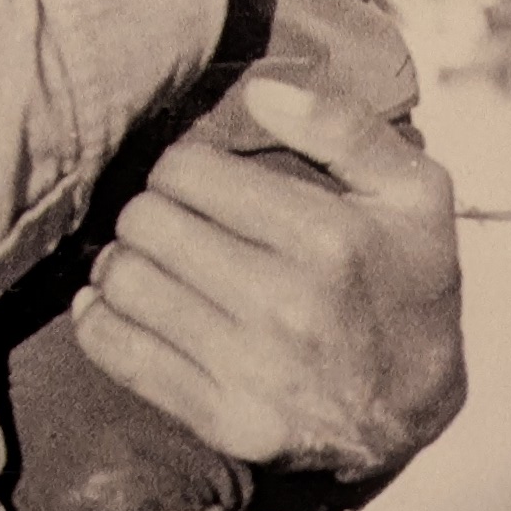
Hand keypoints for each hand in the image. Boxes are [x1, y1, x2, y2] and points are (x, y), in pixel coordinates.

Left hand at [69, 73, 466, 486]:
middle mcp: (286, 304)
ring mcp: (251, 368)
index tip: (194, 183)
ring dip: (121, 264)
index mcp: (328, 238)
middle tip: (165, 222)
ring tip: (144, 262)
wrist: (414, 414)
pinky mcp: (223, 420)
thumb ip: (343, 128)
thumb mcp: (413, 194)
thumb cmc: (407, 285)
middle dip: (148, 212)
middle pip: (146, 223)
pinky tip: (108, 304)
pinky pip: (119, 353)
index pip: (187, 172)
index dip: (181, 168)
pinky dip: (96, 321)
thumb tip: (259, 90)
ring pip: (124, 283)